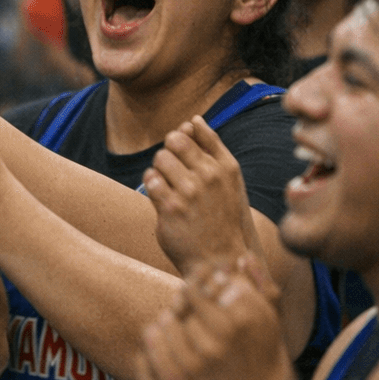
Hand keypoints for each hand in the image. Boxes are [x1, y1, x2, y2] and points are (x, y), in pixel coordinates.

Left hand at [135, 256, 301, 379]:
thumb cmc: (262, 375)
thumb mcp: (269, 333)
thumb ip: (260, 291)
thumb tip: (243, 255)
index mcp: (241, 325)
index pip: (205, 287)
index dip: (202, 286)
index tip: (205, 294)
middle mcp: (216, 344)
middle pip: (182, 302)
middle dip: (184, 302)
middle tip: (186, 307)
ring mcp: (191, 367)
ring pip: (163, 322)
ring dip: (168, 323)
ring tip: (178, 330)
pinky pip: (150, 347)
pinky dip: (155, 343)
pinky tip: (166, 347)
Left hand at [143, 116, 259, 276]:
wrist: (219, 259)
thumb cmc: (220, 217)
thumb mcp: (227, 181)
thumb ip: (211, 148)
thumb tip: (193, 120)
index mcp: (226, 167)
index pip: (196, 131)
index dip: (183, 138)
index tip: (186, 158)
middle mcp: (210, 176)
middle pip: (174, 140)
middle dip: (168, 151)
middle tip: (173, 171)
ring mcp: (190, 191)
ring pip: (160, 158)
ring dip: (159, 170)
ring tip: (169, 187)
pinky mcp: (170, 207)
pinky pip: (150, 179)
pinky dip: (152, 186)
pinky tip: (162, 198)